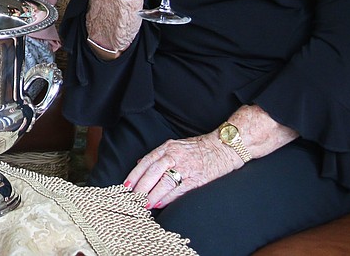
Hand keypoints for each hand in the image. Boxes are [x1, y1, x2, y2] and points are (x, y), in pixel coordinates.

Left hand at [125, 132, 239, 208]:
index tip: (126, 185)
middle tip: (132, 197)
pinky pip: (179, 189)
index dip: (135, 174)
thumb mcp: (175, 145)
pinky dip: (168, 198)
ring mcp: (186, 167)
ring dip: (152, 195)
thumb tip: (140, 163)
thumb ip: (158, 155)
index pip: (147, 161)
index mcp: (167, 147)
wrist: (223, 147)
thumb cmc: (198, 147)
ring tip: (143, 204)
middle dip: (141, 186)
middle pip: (153, 172)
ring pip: (164, 182)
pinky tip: (159, 203)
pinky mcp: (197, 178)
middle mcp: (175, 156)